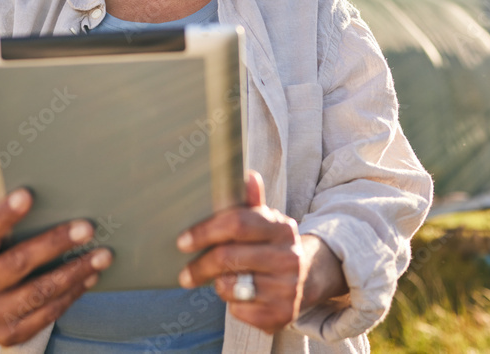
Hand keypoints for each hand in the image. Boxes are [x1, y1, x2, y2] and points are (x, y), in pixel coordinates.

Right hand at [0, 189, 112, 346]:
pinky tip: (90, 277)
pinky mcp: (11, 334)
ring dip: (75, 272)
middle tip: (87, 228)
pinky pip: (48, 313)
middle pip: (17, 263)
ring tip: (102, 255)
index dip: (3, 216)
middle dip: (55, 244)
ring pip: (39, 292)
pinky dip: (72, 294)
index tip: (27, 195)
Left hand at [176, 172, 345, 333]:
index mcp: (282, 228)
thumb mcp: (264, 222)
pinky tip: (241, 297)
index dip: (205, 232)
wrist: (307, 279)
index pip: (237, 223)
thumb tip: (249, 175)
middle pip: (228, 257)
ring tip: (225, 281)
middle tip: (184, 275)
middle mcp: (289, 256)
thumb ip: (251, 202)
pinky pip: (239, 311)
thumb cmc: (271, 246)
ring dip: (220, 285)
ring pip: (231, 286)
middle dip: (200, 266)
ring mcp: (288, 287)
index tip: (182, 242)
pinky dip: (233, 306)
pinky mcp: (283, 314)